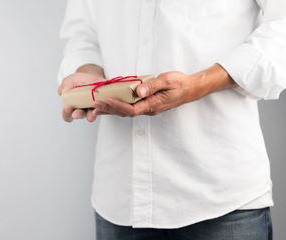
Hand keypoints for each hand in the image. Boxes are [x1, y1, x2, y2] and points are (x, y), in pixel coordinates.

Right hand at [58, 65, 105, 122]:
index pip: (67, 115)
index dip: (66, 113)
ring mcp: (91, 109)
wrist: (90, 77)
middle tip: (76, 114)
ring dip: (92, 115)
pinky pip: (102, 108)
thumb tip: (64, 92)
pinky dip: (102, 106)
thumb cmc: (76, 81)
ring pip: (91, 115)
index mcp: (71, 108)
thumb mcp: (69, 81)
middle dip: (78, 114)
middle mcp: (81, 110)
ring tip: (93, 112)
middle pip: (79, 116)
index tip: (67, 107)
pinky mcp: (101, 105)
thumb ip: (65, 86)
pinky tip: (103, 102)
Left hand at [93, 64, 235, 116]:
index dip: (117, 106)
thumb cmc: (181, 83)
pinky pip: (130, 108)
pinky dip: (118, 106)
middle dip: (109, 109)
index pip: (131, 109)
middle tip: (94, 104)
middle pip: (125, 113)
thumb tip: (138, 91)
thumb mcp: (168, 80)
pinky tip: (110, 103)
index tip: (105, 100)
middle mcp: (149, 109)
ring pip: (126, 112)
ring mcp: (148, 108)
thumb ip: (152, 86)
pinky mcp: (147, 105)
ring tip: (96, 106)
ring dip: (111, 109)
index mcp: (153, 105)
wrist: (191, 89)